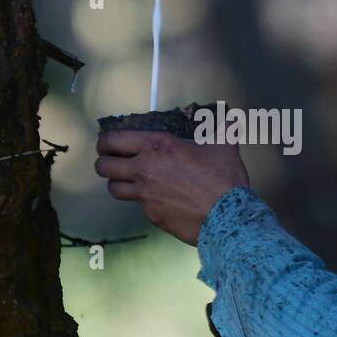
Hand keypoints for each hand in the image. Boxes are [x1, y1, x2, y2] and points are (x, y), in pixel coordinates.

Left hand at [95, 131, 249, 246]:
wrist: (227, 217)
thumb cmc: (224, 179)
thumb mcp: (224, 146)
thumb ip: (223, 129)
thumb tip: (232, 119)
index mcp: (158, 146)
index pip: (114, 140)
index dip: (105, 141)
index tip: (107, 144)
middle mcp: (145, 168)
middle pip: (104, 166)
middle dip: (104, 162)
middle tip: (110, 162)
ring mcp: (145, 194)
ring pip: (114, 188)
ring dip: (117, 183)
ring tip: (124, 181)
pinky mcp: (150, 214)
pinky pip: (137, 205)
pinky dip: (142, 201)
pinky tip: (155, 199)